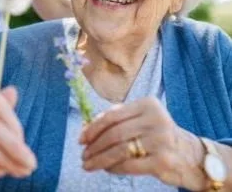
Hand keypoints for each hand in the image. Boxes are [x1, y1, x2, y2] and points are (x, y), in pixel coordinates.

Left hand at [80, 97, 206, 190]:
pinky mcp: (163, 161)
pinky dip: (114, 168)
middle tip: (83, 154)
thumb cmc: (159, 134)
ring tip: (89, 164)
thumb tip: (88, 125)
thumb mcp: (142, 118)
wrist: (192, 156)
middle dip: (94, 145)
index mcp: (148, 104)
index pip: (113, 115)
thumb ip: (119, 117)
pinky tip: (106, 169)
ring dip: (100, 158)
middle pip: (114, 133)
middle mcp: (155, 119)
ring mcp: (160, 140)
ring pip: (119, 149)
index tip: (81, 138)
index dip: (93, 128)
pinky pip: (129, 165)